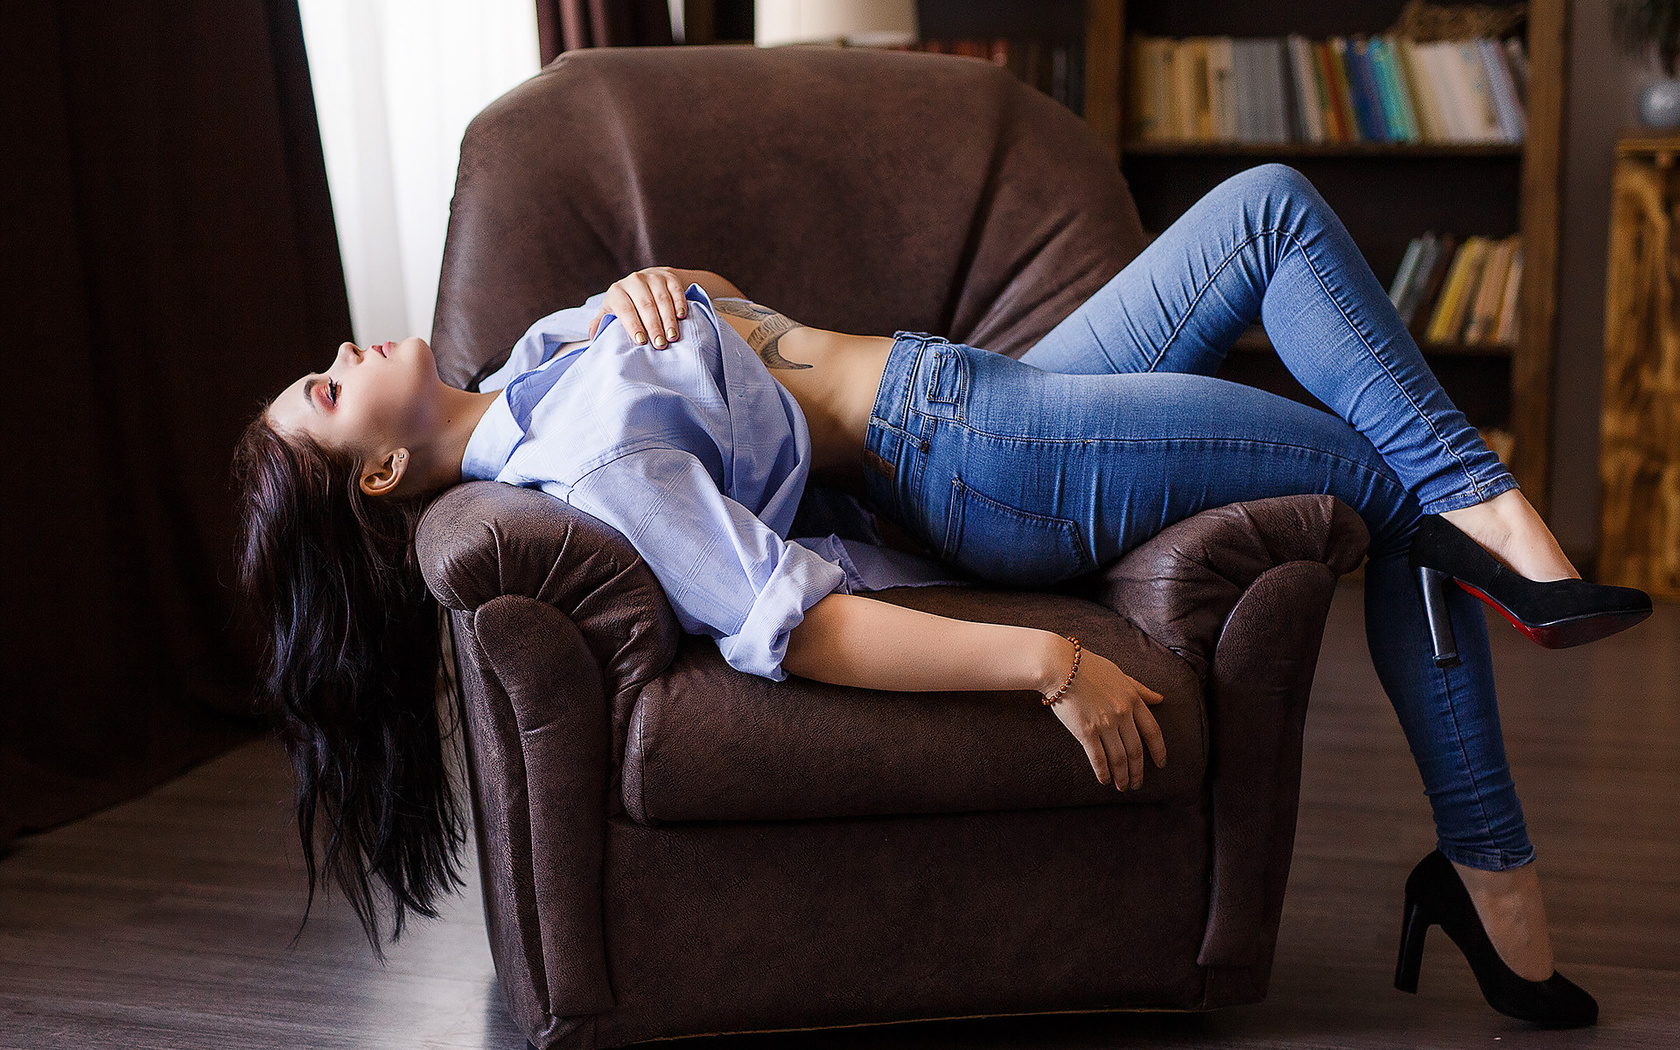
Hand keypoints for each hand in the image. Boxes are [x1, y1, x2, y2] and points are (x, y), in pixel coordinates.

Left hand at [589, 266, 689, 345]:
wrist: (649, 281)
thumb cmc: (628, 303)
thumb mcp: (613, 310)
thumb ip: (603, 321)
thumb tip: (593, 335)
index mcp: (617, 291)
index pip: (625, 309)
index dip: (633, 325)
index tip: (641, 342)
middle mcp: (634, 280)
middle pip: (645, 305)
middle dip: (653, 326)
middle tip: (660, 344)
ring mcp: (653, 277)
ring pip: (662, 300)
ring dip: (668, 319)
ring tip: (672, 337)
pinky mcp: (670, 277)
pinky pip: (676, 291)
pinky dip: (679, 304)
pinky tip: (682, 317)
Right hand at [1043, 644, 1166, 790]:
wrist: (1059, 666)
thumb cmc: (1088, 667)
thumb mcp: (1120, 675)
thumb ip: (1140, 689)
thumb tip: (1160, 699)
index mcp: (1132, 699)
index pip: (1152, 731)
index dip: (1159, 751)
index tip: (1161, 764)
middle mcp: (1122, 713)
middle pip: (1136, 749)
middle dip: (1138, 770)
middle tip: (1137, 783)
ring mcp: (1105, 723)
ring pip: (1119, 758)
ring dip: (1122, 776)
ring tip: (1123, 787)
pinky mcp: (1085, 731)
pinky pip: (1098, 758)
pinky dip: (1103, 773)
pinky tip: (1105, 781)